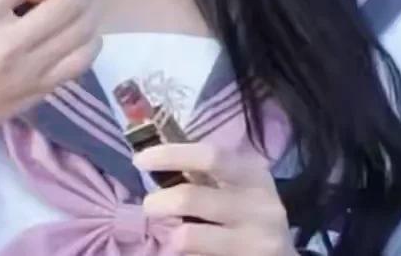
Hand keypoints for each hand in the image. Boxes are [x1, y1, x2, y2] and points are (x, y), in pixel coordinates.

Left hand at [136, 143, 295, 255]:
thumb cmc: (251, 213)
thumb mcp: (241, 186)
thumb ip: (206, 172)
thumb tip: (157, 156)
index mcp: (254, 175)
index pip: (209, 156)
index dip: (171, 155)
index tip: (140, 159)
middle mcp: (259, 206)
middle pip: (191, 197)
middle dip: (159, 201)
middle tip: (149, 205)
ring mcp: (256, 241)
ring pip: (188, 236)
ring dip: (169, 234)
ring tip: (170, 234)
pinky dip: (182, 253)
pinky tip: (188, 252)